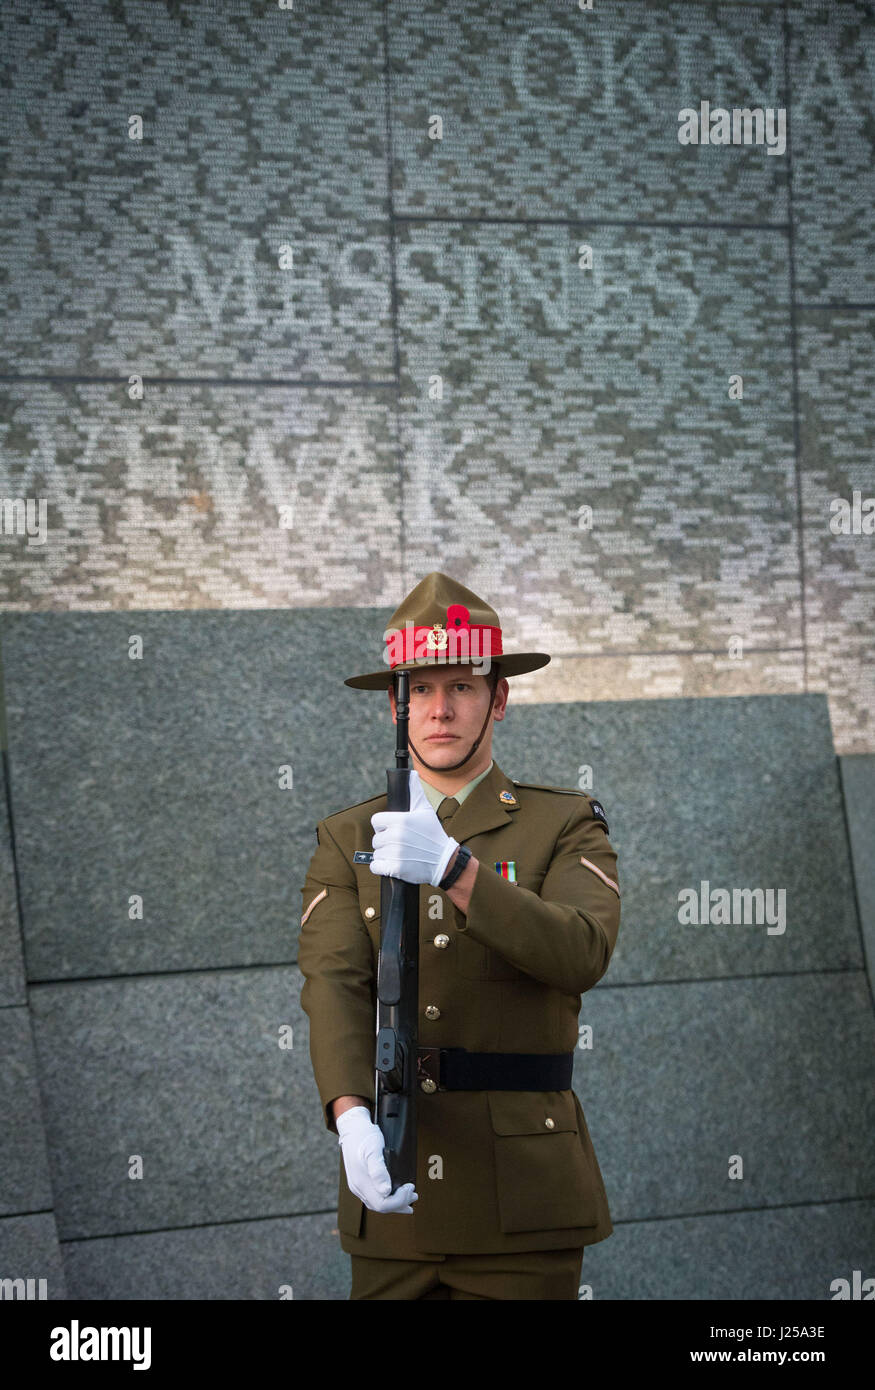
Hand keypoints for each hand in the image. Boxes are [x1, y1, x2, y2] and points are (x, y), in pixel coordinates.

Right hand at [336, 1107, 418, 1213]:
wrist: (352, 1127)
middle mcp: (358, 1187)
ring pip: (377, 1203)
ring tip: (410, 1198)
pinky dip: (388, 1199)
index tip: (410, 1187)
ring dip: (395, 1203)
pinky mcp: (360, 1180)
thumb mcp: (373, 1150)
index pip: (382, 1204)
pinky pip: (375, 1196)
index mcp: (361, 1182)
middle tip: (414, 1195)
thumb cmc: (364, 1136)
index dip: (398, 1201)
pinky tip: (395, 1194)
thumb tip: (387, 1191)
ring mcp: (358, 1185)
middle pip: (380, 1206)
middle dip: (399, 1204)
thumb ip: (379, 1171)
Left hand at [369, 769, 458, 886]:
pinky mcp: (395, 869)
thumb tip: (411, 773)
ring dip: (385, 855)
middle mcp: (396, 836)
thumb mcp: (425, 810)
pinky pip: (375, 866)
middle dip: (386, 841)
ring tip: (401, 854)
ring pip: (377, 853)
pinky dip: (381, 867)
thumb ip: (415, 791)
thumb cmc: (433, 834)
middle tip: (400, 843)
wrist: (444, 861)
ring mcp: (395, 853)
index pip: (376, 821)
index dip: (383, 825)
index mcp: (400, 820)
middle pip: (376, 838)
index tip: (393, 829)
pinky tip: (393, 864)